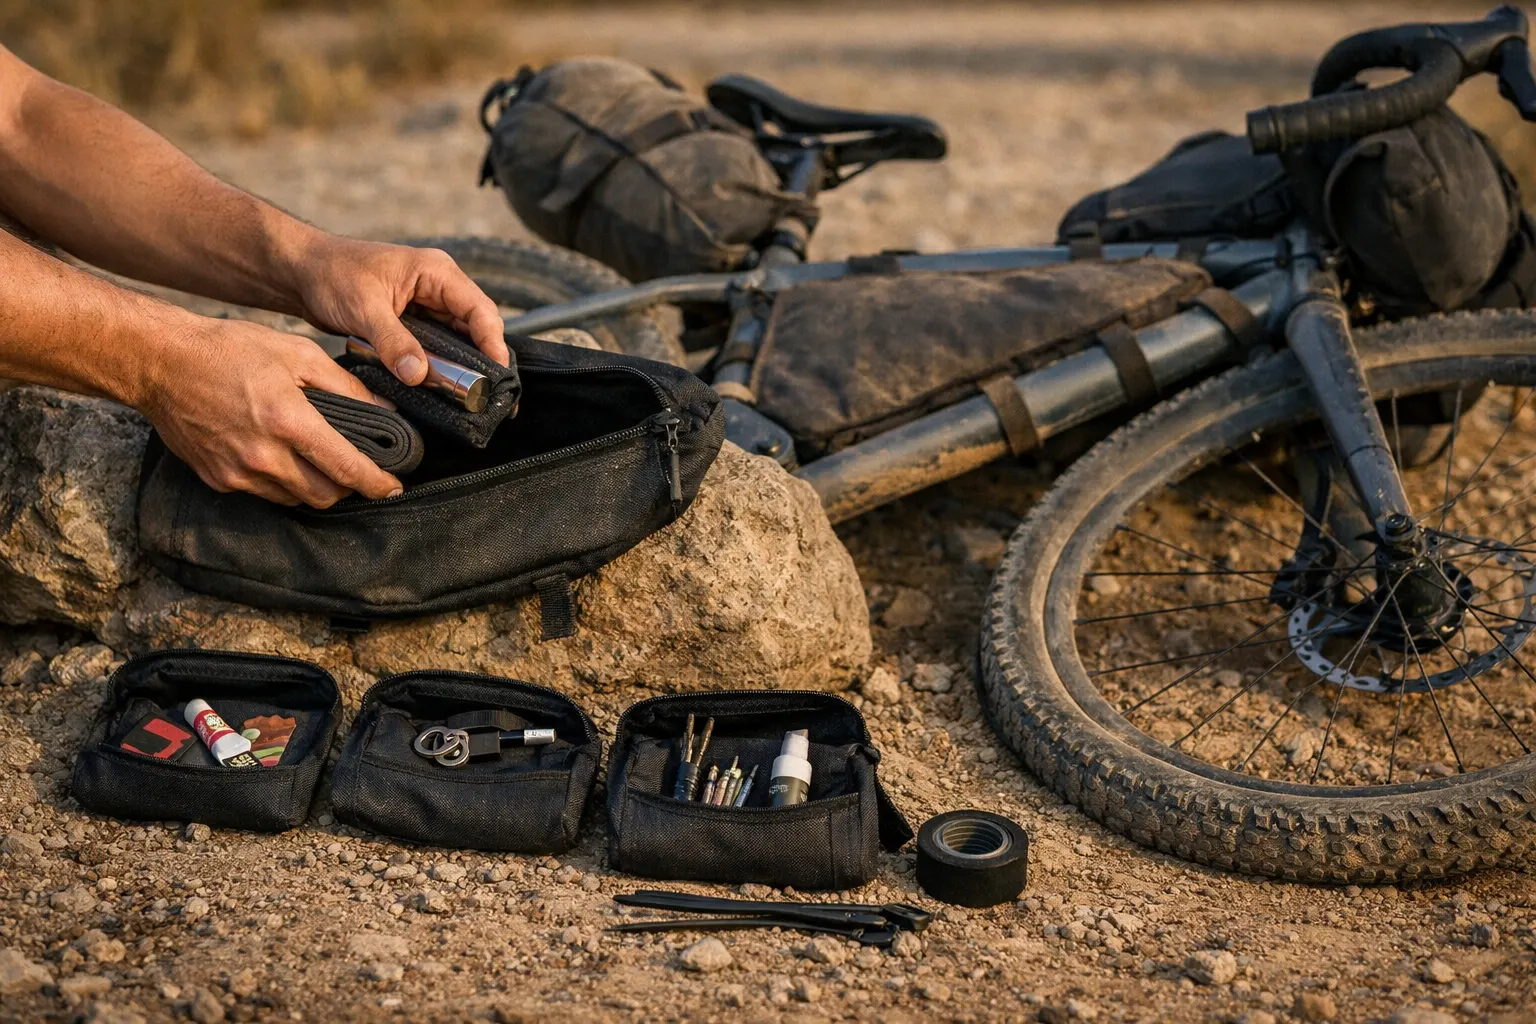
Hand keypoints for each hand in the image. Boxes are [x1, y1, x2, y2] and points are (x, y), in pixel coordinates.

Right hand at [140, 314, 403, 507]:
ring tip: (322, 463)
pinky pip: (264, 494)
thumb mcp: (297, 353)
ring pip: (295, 499)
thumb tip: (385, 411)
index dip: (377, 483)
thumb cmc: (228, 350)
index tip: (393, 486)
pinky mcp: (218, 479)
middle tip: (358, 470)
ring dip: (316, 487)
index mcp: (288, 422)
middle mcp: (263, 456)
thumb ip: (345, 387)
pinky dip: (283, 483)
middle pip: (325, 495)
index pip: (347, 469)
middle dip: (349, 488)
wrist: (159, 362)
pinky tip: (284, 458)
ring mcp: (237, 473)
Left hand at [290, 235, 508, 384]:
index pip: (480, 309)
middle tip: (490, 396)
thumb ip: (393, 342)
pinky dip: (444, 365)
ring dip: (465, 365)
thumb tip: (419, 375)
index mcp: (436, 272)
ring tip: (474, 397)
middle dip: (485, 359)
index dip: (493, 343)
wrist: (301, 271)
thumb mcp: (363, 308)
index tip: (498, 375)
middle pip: (477, 326)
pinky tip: (445, 387)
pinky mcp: (415, 322)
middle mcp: (439, 286)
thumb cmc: (331, 273)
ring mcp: (429, 304)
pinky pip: (440, 345)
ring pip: (461, 338)